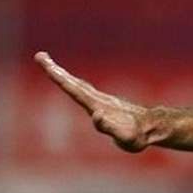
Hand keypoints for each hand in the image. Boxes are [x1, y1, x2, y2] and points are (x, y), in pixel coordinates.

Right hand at [34, 52, 149, 151]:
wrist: (152, 127)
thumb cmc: (137, 136)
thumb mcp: (124, 136)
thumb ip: (109, 127)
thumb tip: (96, 114)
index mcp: (98, 107)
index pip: (74, 91)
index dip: (60, 79)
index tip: (49, 67)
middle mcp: (98, 100)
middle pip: (72, 83)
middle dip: (55, 71)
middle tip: (39, 56)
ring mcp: (101, 101)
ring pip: (78, 85)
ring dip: (62, 75)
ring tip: (49, 65)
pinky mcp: (104, 104)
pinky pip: (84, 91)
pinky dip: (73, 84)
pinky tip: (70, 81)